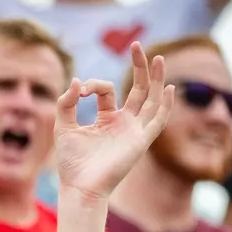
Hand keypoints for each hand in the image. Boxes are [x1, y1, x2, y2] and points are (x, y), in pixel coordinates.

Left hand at [54, 43, 174, 200]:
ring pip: (151, 99)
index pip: (106, 91)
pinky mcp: (140, 141)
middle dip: (139, 67)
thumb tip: (77, 80)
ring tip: (158, 57)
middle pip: (138, 89)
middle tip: (137, 45)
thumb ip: (66, 103)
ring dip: (156, 79)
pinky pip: (158, 120)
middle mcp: (124, 123)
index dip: (93, 85)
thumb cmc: (71, 162)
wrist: (80, 187)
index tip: (79, 92)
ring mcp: (134, 131)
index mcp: (107, 119)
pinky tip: (168, 87)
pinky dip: (165, 105)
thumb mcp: (63, 126)